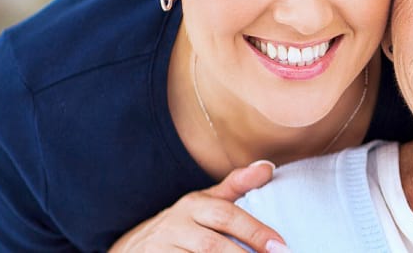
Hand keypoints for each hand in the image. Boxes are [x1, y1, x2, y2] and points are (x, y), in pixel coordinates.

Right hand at [109, 161, 289, 252]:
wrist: (133, 248)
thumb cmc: (181, 224)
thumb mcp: (204, 202)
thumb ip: (235, 187)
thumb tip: (268, 167)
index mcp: (192, 205)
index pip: (226, 215)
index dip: (254, 231)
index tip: (280, 246)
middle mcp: (175, 226)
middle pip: (212, 245)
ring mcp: (163, 249)